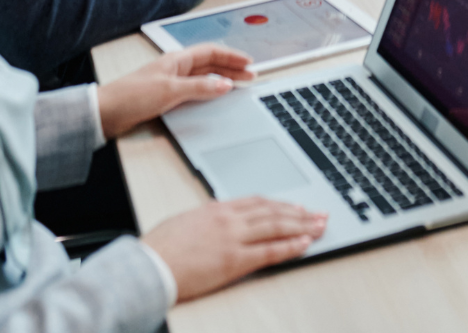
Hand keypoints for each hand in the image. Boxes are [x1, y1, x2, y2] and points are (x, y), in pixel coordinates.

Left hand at [97, 44, 254, 140]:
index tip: (248, 62)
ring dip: (222, 80)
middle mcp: (175, 68)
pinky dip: (209, 91)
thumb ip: (200, 87)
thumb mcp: (170, 91)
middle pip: (209, 64)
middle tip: (250, 76)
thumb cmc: (132, 96)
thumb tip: (225, 84)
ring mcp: (171, 82)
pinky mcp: (166, 97)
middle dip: (231, 69)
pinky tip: (215, 97)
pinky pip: (195, 90)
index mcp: (177, 60)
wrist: (106, 113)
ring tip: (238, 86)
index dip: (231, 56)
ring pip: (203, 77)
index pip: (211, 52)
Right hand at [142, 197, 326, 302]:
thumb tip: (217, 218)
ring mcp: (234, 238)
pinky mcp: (234, 260)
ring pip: (277, 227)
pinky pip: (270, 251)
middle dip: (300, 213)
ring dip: (302, 226)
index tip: (296, 206)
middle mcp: (229, 219)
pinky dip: (290, 246)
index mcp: (217, 208)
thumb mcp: (185, 221)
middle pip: (273, 212)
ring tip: (320, 226)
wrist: (148, 266)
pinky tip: (304, 244)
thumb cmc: (159, 248)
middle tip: (319, 214)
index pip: (257, 202)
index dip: (280, 204)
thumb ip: (206, 218)